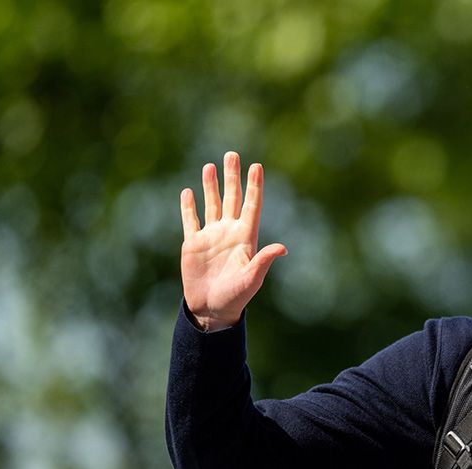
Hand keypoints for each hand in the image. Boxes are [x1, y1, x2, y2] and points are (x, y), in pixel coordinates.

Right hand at [180, 151, 286, 330]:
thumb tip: (283, 248)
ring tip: (211, 166)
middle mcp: (229, 232)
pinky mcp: (193, 244)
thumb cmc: (236, 297)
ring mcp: (211, 236)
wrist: (211, 310)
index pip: (251, 205)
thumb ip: (263, 261)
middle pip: (231, 198)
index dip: (254, 186)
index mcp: (245, 238)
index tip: (256, 166)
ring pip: (212, 204)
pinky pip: (191, 220)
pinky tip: (188, 191)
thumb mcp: (252, 279)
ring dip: (211, 185)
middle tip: (233, 154)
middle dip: (232, 177)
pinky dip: (189, 206)